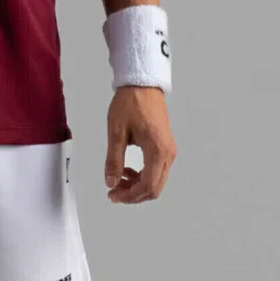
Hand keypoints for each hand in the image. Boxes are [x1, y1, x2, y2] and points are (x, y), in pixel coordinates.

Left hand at [104, 85, 175, 203]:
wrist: (143, 84)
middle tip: (113, 192)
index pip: (148, 186)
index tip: (113, 195)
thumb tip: (110, 183)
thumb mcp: (117, 131)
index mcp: (157, 151)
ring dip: (137, 186)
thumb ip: (113, 159)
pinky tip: (127, 170)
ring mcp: (168, 151)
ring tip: (117, 179)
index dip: (130, 196)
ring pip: (156, 181)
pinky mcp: (165, 147)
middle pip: (155, 188)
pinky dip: (142, 176)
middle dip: (133, 194)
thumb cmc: (130, 103)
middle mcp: (168, 154)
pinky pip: (156, 170)